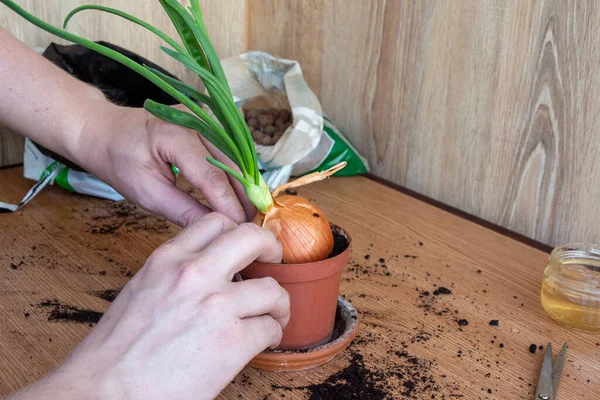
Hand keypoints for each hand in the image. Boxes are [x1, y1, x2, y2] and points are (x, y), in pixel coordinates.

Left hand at [0, 30, 252, 225]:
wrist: (105, 131)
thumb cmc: (118, 161)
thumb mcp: (145, 192)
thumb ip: (182, 209)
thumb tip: (216, 229)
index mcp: (173, 134)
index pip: (212, 176)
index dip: (229, 205)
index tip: (241, 230)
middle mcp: (195, 119)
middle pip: (231, 164)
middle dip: (244, 197)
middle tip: (254, 226)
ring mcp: (204, 117)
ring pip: (236, 157)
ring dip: (244, 186)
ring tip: (252, 214)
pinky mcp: (208, 122)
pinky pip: (229, 151)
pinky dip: (237, 174)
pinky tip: (243, 195)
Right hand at [12, 213, 288, 399]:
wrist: (103, 393)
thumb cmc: (114, 352)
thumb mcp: (142, 291)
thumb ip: (176, 275)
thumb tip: (209, 276)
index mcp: (166, 259)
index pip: (215, 222)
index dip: (236, 234)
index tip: (245, 249)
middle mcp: (193, 274)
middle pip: (252, 237)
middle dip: (270, 248)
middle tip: (273, 263)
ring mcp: (216, 306)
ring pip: (272, 288)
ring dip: (277, 302)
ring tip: (272, 315)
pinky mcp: (232, 341)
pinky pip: (270, 328)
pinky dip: (272, 334)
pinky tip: (261, 341)